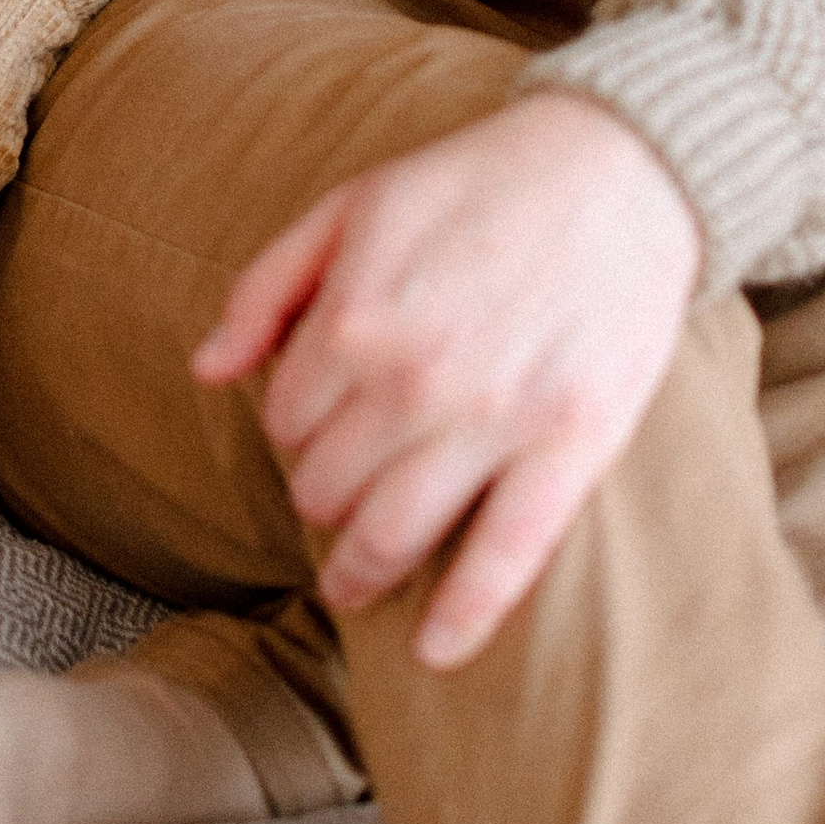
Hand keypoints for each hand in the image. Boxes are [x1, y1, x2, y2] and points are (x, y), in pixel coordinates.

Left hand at [194, 93, 703, 668]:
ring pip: (393, 535)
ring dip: (361, 571)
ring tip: (352, 583)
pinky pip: (505, 558)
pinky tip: (432, 651)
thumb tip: (206, 371)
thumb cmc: (474, 186)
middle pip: (328, 488)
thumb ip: (265, 287)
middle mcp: (413, 380)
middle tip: (337, 495)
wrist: (618, 172)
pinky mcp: (569, 450)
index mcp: (353, 318)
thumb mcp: (350, 205)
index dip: (294, 427)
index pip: (285, 421)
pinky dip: (462, 617)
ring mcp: (493, 421)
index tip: (320, 422)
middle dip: (321, 497)